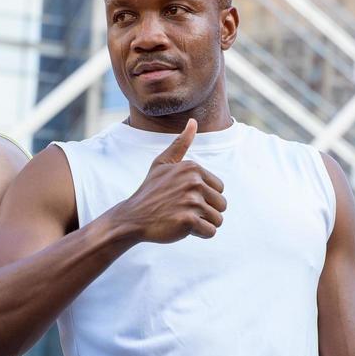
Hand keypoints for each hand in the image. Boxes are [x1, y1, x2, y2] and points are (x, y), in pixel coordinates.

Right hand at [110, 119, 226, 242]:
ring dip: (204, 224)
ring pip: (218, 219)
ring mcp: (191, 201)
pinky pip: (210, 231)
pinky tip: (183, 228)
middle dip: (207, 211)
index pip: (220, 188)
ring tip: (184, 219)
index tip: (185, 198)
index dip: (205, 197)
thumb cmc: (150, 191)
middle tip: (184, 211)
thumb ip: (180, 144)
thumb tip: (193, 121)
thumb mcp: (162, 164)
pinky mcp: (188, 220)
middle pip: (222, 204)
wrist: (133, 217)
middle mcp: (194, 182)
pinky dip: (200, 234)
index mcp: (192, 168)